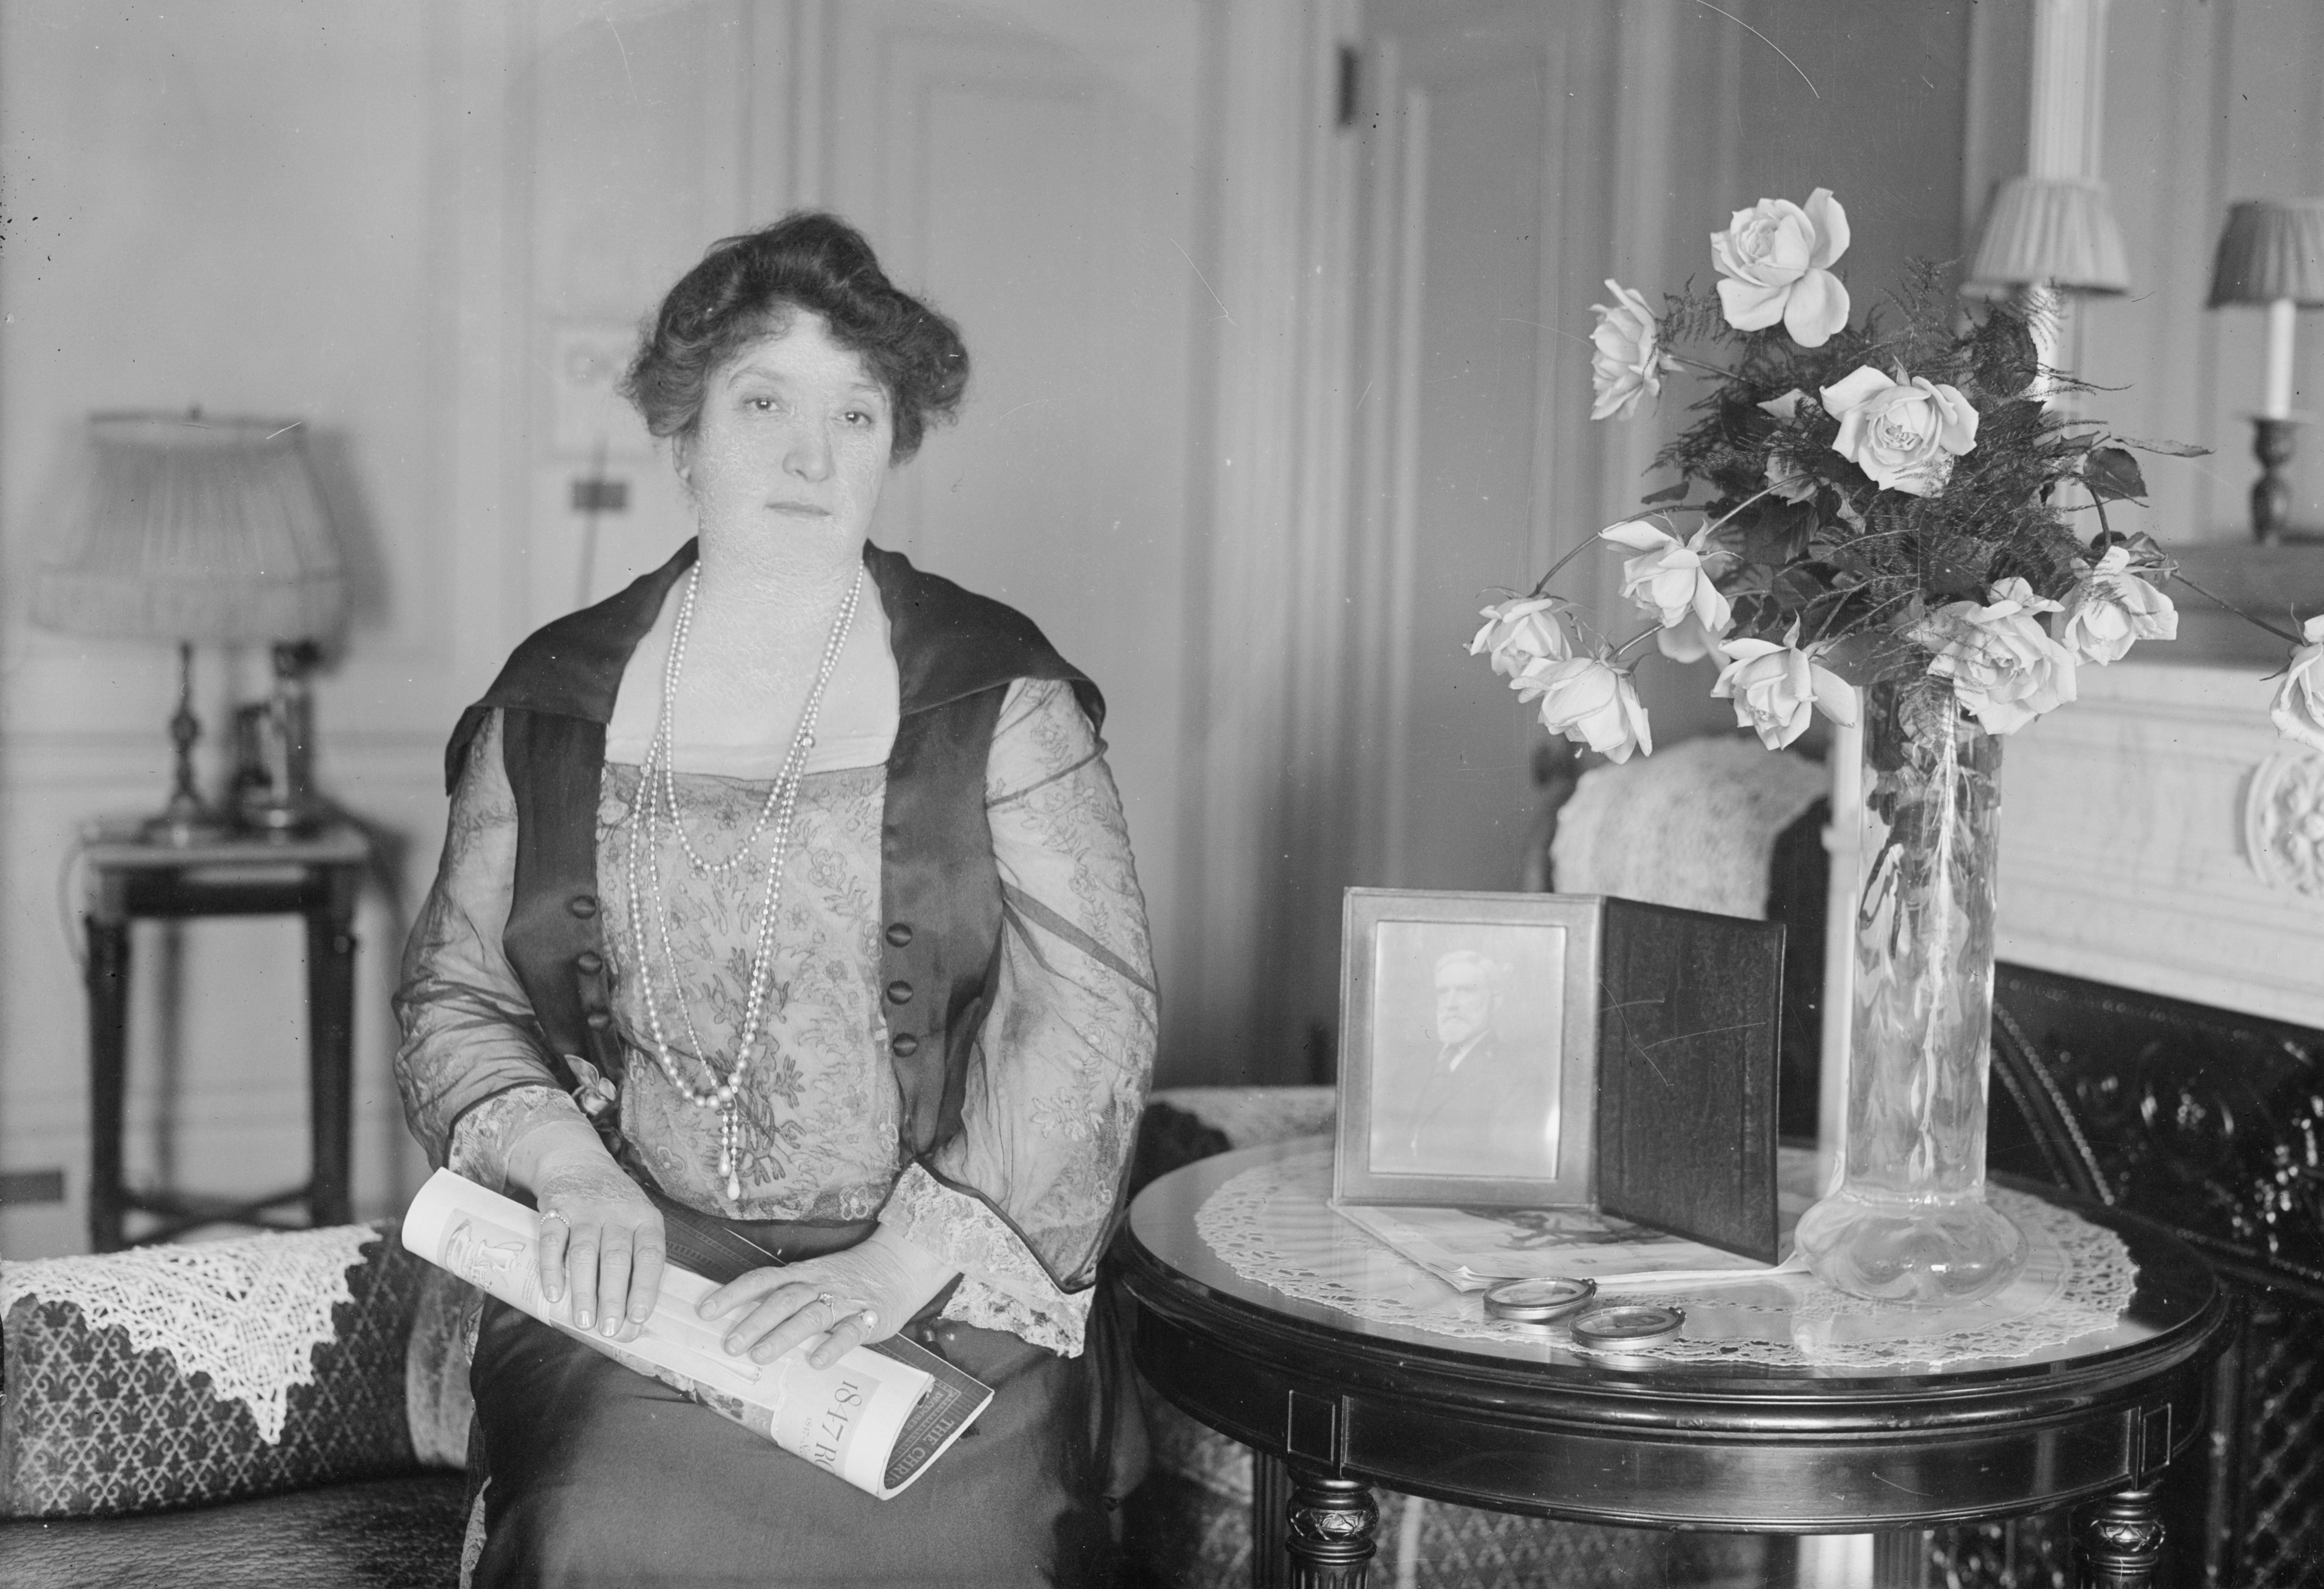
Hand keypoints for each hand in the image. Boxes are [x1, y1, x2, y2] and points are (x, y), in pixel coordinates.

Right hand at [510, 1119, 664, 1343]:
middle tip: (608, 1329)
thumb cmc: (614, 1206)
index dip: (645, 1287)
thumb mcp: (638, 1221)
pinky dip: (552, 1269)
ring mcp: (586, 1209)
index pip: (650, 1255)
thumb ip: (638, 1261)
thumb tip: (635, 1317)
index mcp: (645, 1219)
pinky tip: (553, 1294)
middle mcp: (618, 1212)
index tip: (639, 1318)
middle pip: (617, 1258)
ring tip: (584, 1321)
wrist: (578, 1161)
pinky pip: (553, 1241)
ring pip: (585, 1253)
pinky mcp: (556, 1208)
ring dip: (584, 1290)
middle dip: (613, 1297)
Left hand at [698, 1227, 957, 1370]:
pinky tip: (815, 1363)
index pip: (762, 1280)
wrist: (899, 1266)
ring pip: (810, 1316)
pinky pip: (849, 1333)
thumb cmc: (849, 1277)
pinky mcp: (867, 1319)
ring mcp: (843, 1302)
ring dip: (783, 1335)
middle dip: (754, 1321)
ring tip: (759, 1356)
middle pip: (782, 1299)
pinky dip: (832, 1347)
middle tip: (729, 1344)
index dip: (733, 1294)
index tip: (706, 1310)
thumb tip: (740, 1321)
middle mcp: (818, 1286)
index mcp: (802, 1275)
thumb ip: (784, 1295)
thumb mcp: (814, 1277)